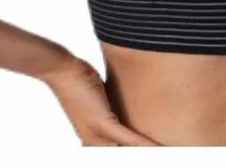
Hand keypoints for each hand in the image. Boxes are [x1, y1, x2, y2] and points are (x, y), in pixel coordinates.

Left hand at [37, 53, 158, 145]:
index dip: (129, 151)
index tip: (144, 149)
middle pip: (118, 155)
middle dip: (139, 155)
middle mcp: (93, 140)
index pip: (113, 151)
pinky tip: (157, 148)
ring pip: (126, 152)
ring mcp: (97, 134)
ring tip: (163, 154)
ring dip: (145, 153)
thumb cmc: (76, 80)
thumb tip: (125, 100)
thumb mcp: (96, 97)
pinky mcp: (103, 123)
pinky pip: (128, 138)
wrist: (62, 71)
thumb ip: (110, 105)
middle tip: (160, 154)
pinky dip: (145, 144)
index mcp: (91, 137)